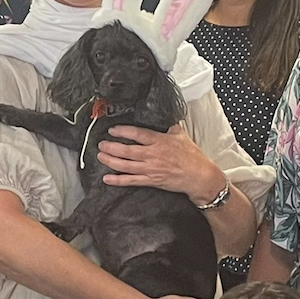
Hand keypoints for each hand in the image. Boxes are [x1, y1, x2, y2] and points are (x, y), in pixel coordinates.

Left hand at [97, 125, 223, 204]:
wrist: (199, 176)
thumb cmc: (192, 156)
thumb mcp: (181, 135)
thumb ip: (168, 127)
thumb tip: (162, 117)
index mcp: (160, 141)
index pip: (138, 134)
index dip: (123, 131)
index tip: (112, 130)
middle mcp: (153, 155)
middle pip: (127, 150)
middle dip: (111, 147)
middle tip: (101, 144)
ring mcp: (151, 169)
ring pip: (126, 165)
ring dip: (110, 161)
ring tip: (100, 156)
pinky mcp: (151, 180)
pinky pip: (131, 181)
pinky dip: (118, 180)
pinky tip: (107, 178)